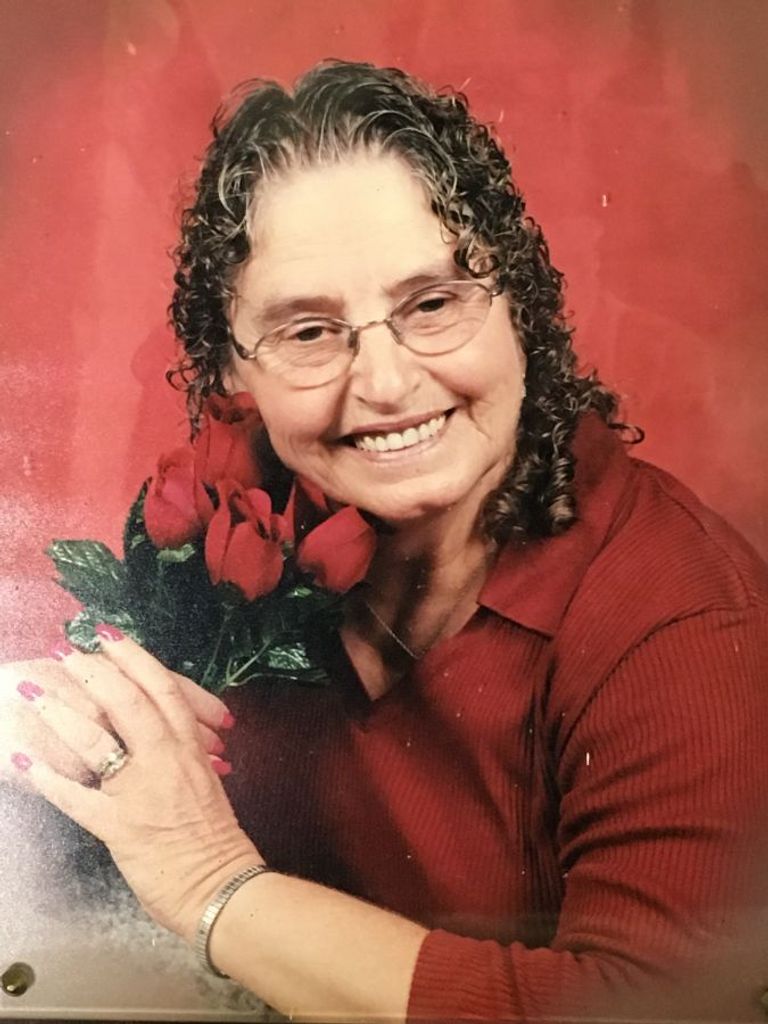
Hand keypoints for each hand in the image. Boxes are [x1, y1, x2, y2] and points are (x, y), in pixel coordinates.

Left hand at [8, 629, 260, 941]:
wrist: (222, 887)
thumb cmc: (214, 840)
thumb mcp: (205, 784)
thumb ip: (185, 756)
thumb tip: (170, 736)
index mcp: (190, 748)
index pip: (164, 689)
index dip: (135, 658)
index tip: (110, 636)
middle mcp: (167, 760)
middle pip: (129, 702)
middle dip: (95, 673)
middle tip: (68, 652)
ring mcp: (141, 792)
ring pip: (99, 740)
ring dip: (62, 713)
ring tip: (35, 693)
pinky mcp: (120, 827)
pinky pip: (77, 798)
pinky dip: (48, 777)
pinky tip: (23, 760)